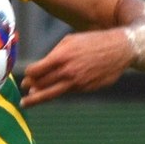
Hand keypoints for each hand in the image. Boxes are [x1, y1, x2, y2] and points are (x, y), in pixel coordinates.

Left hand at [19, 28, 135, 104]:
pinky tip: (54, 92)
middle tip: (24, 93)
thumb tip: (41, 68)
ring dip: (38, 98)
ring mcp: (77, 82)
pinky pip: (68, 91)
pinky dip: (59, 92)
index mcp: (61, 56)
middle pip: (41, 84)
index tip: (26, 77)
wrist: (120, 49)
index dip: (29, 75)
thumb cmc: (93, 42)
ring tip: (28, 102)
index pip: (36, 70)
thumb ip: (54, 54)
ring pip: (52, 93)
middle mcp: (67, 71)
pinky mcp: (86, 88)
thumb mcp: (70, 41)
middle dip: (31, 88)